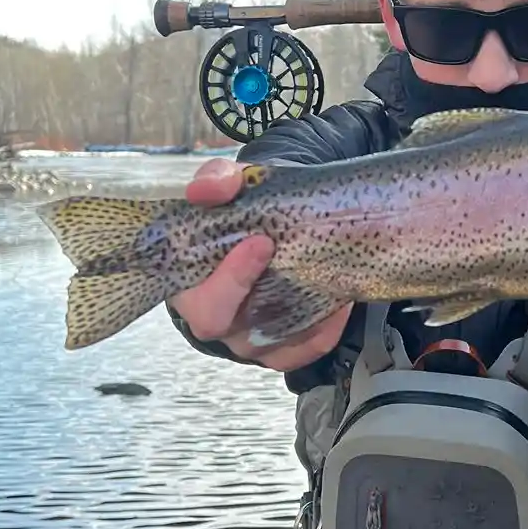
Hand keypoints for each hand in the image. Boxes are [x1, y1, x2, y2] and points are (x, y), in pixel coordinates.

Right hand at [167, 157, 351, 370]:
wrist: (278, 223)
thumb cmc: (243, 209)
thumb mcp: (230, 185)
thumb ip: (216, 180)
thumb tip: (207, 190)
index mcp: (188, 284)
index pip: (197, 300)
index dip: (226, 278)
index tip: (260, 240)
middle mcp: (214, 319)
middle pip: (220, 326)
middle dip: (248, 290)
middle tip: (279, 250)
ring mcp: (249, 339)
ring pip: (268, 343)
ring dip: (296, 312)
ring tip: (323, 273)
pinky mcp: (283, 348)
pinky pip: (307, 348)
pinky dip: (326, 327)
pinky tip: (339, 300)